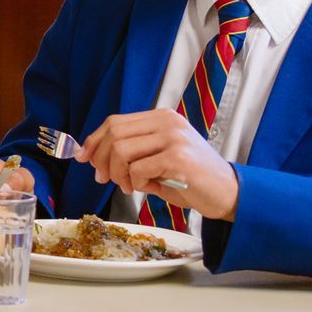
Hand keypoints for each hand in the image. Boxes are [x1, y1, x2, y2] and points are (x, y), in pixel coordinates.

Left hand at [77, 109, 239, 220]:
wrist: (228, 193)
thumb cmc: (190, 178)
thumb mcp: (158, 158)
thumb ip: (131, 152)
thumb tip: (91, 155)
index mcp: (162, 118)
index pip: (115, 122)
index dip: (95, 141)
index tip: (84, 158)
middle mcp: (168, 122)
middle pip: (114, 134)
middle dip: (102, 159)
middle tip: (104, 178)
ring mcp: (174, 138)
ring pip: (122, 151)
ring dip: (118, 173)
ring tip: (128, 186)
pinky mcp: (178, 158)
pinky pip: (137, 169)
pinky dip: (134, 183)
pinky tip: (146, 188)